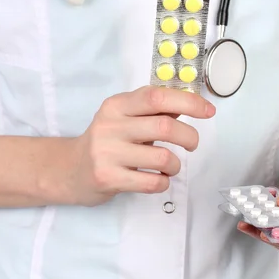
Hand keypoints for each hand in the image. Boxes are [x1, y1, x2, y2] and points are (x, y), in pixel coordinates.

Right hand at [70, 86, 215, 205]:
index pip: (156, 96)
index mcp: (117, 105)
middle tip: (192, 144)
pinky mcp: (108, 178)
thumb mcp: (125, 118)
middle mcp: (110, 125)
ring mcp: (107, 153)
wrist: (70, 170)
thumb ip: (154, 111)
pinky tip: (158, 179)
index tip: (208, 111)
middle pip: (164, 127)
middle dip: (189, 137)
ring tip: (170, 166)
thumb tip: (192, 103)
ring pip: (162, 157)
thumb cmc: (107, 141)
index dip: (187, 102)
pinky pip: (152, 182)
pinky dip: (164, 182)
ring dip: (175, 164)